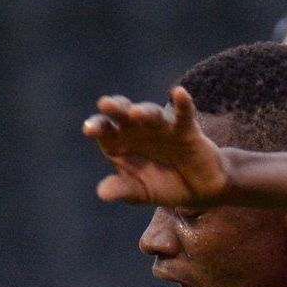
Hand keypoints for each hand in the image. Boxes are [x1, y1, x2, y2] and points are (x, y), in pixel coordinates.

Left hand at [84, 87, 230, 208]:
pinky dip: (182, 103)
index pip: (104, 130)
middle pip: (123, 114)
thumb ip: (122, 190)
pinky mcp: (187, 129)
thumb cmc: (161, 186)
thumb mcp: (140, 192)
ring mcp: (161, 127)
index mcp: (119, 142)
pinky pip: (184, 113)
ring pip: (152, 113)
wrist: (196, 192)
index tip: (89, 130)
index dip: (97, 127)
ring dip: (146, 111)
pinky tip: (179, 93)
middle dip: (115, 108)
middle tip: (105, 104)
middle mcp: (137, 129)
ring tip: (138, 113)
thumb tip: (102, 194)